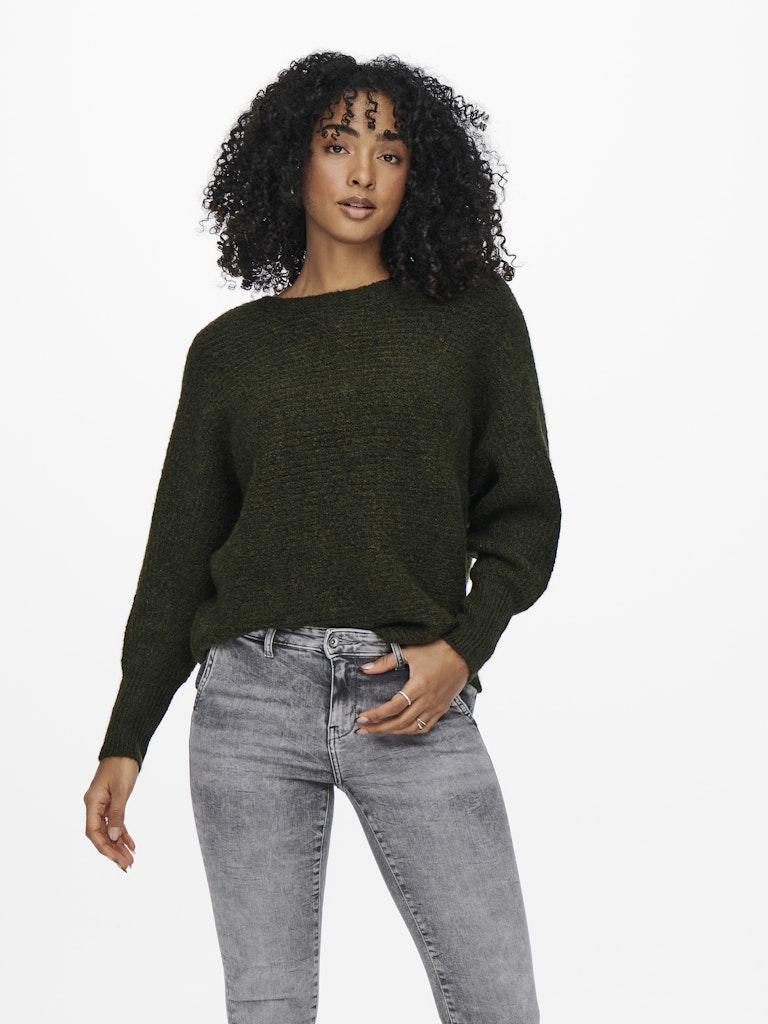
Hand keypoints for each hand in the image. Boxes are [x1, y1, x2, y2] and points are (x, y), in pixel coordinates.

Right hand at [84, 757, 138, 871]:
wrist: (125, 749)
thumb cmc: (121, 765)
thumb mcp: (120, 790)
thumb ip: (117, 814)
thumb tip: (114, 837)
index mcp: (92, 803)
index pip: (93, 832)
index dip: (104, 848)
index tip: (118, 859)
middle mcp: (95, 806)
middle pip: (101, 835)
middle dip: (113, 852)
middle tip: (127, 865)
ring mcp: (103, 806)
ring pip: (109, 831)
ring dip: (119, 846)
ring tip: (130, 860)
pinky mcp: (112, 803)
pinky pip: (116, 824)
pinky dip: (124, 835)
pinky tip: (132, 845)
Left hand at [355, 639, 469, 734]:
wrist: (464, 653)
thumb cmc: (436, 650)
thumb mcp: (410, 652)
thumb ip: (385, 662)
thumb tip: (364, 669)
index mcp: (419, 686)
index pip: (394, 707)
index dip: (376, 714)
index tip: (361, 718)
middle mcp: (428, 700)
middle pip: (400, 722)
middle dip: (379, 728)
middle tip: (362, 729)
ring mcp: (436, 707)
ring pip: (412, 728)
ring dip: (392, 732)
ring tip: (376, 731)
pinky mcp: (442, 709)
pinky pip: (425, 727)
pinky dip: (410, 731)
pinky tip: (399, 730)